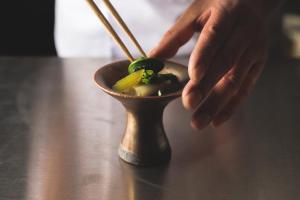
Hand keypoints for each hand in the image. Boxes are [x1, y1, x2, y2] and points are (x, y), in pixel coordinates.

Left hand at [150, 0, 279, 129]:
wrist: (254, 4)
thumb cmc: (219, 7)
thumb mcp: (196, 13)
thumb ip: (175, 35)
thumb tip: (152, 58)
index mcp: (227, 15)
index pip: (215, 36)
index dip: (204, 57)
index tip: (192, 76)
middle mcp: (245, 33)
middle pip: (226, 62)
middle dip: (207, 85)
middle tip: (188, 103)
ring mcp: (254, 51)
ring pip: (236, 80)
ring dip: (217, 103)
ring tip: (198, 121)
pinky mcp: (257, 65)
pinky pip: (245, 89)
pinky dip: (231, 106)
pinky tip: (216, 120)